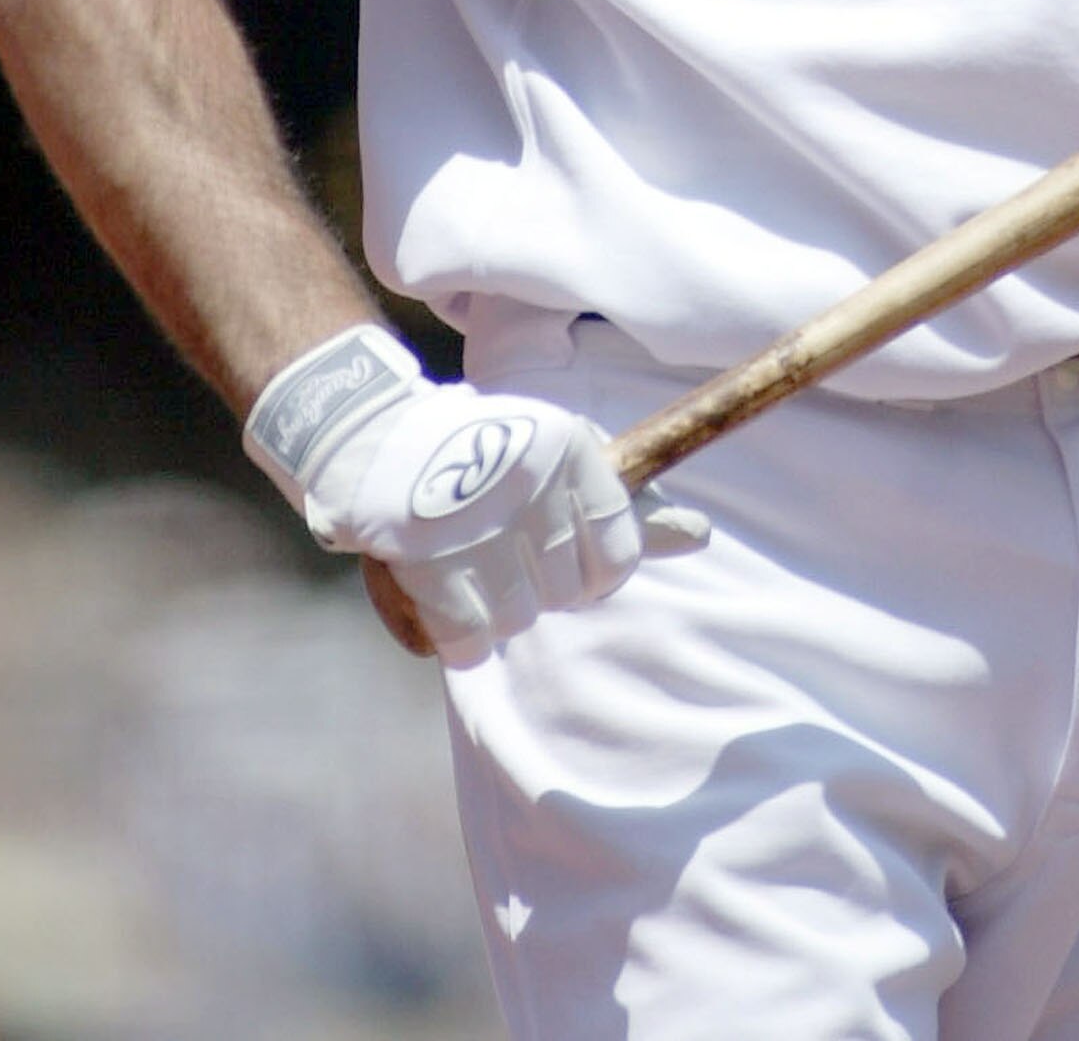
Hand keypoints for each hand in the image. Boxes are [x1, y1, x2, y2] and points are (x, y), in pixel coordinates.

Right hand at [242, 325, 707, 663]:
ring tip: (472, 561)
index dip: (598, 573)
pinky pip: (471, 640)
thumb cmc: (490, 456)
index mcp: (572, 450)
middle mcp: (531, 485)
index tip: (569, 560)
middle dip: (540, 584)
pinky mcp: (427, 563)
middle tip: (506, 550)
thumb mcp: (564, 463)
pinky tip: (448, 590)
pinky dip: (461, 630)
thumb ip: (631, 509)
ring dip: (497, 607)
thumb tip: (700, 536)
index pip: (620, 554)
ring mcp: (478, 525)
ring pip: (520, 619)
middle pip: (567, 593)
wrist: (378, 438)